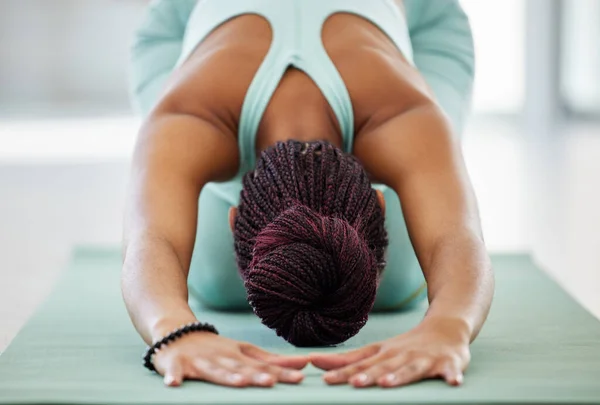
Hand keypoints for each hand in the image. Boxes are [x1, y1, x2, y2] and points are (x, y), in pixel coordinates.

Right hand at [152, 332, 308, 386]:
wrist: (176, 331)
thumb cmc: (216, 348)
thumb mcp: (245, 351)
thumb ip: (272, 359)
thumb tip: (304, 363)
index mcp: (239, 354)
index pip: (264, 364)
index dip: (281, 371)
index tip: (301, 377)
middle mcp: (223, 357)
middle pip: (242, 368)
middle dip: (257, 375)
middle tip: (272, 382)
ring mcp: (200, 361)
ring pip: (214, 370)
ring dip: (226, 376)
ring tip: (238, 383)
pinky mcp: (177, 364)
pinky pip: (174, 372)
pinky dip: (173, 377)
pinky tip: (173, 384)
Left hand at [310, 320, 470, 387]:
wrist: (446, 328)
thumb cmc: (406, 346)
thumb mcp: (377, 351)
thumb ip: (348, 359)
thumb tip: (314, 361)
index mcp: (384, 354)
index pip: (360, 364)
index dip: (343, 372)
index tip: (325, 380)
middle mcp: (402, 356)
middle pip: (383, 367)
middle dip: (369, 375)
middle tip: (355, 384)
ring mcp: (425, 359)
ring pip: (411, 369)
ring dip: (401, 376)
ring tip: (389, 384)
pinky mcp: (448, 363)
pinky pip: (451, 371)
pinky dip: (452, 375)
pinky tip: (453, 383)